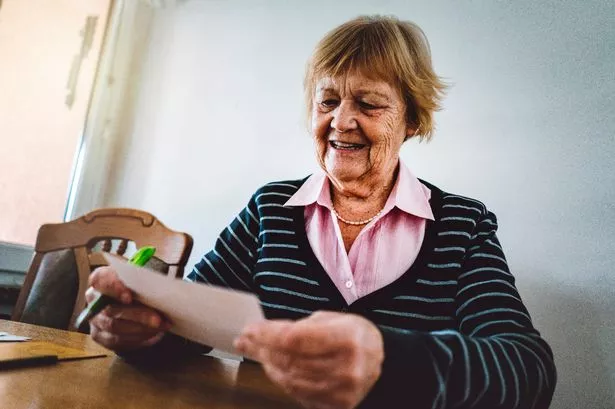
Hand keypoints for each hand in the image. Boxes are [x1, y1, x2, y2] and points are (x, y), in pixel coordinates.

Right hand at [86, 266, 170, 351]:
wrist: (132, 304)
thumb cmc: (138, 288)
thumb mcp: (141, 280)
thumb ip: (144, 281)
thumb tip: (158, 287)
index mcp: (101, 279)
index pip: (99, 280)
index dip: (112, 288)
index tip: (129, 297)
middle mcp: (94, 299)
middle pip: (110, 309)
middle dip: (137, 315)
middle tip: (158, 319)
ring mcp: (96, 320)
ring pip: (115, 327)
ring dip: (141, 329)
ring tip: (161, 327)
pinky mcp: (101, 336)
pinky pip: (119, 341)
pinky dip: (139, 338)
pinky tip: (154, 334)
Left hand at [234, 311, 383, 408]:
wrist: (381, 359)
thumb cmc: (353, 334)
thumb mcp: (331, 318)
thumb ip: (299, 327)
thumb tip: (261, 334)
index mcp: (347, 338)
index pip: (294, 338)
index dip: (266, 334)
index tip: (249, 329)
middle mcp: (347, 367)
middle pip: (289, 360)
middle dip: (262, 348)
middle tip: (246, 340)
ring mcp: (343, 390)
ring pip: (290, 379)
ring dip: (269, 365)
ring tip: (258, 352)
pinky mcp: (339, 405)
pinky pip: (300, 395)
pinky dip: (283, 381)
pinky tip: (274, 369)